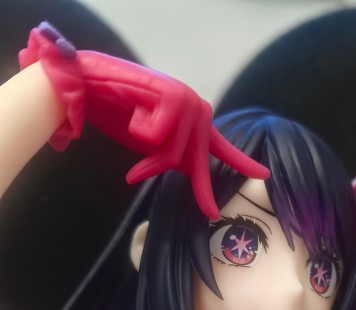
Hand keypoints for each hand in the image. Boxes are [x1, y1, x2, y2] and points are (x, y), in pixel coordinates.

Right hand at [20, 23, 269, 217]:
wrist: (89, 84)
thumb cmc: (118, 112)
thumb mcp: (152, 144)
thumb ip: (176, 156)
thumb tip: (192, 175)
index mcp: (195, 123)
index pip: (221, 148)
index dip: (242, 163)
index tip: (263, 175)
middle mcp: (197, 110)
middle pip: (194, 162)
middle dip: (172, 173)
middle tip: (150, 172)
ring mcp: (188, 102)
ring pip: (173, 155)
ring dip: (146, 157)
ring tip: (132, 130)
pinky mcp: (175, 97)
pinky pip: (157, 140)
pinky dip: (138, 132)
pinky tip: (132, 111)